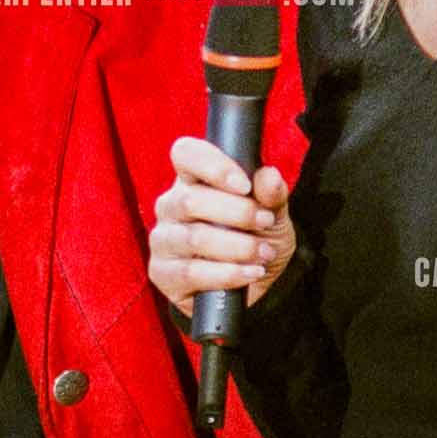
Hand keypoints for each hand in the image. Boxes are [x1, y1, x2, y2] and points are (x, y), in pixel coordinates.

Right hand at [149, 138, 296, 314]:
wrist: (253, 284)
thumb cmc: (257, 239)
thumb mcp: (274, 215)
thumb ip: (272, 194)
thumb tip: (269, 176)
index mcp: (193, 179)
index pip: (185, 153)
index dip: (213, 165)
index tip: (245, 186)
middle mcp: (170, 205)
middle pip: (190, 200)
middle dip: (237, 213)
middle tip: (266, 222)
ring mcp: (162, 239)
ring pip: (193, 238)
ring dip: (237, 246)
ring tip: (264, 253)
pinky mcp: (161, 273)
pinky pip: (191, 272)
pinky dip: (228, 273)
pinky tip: (250, 272)